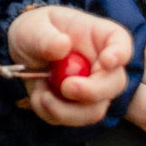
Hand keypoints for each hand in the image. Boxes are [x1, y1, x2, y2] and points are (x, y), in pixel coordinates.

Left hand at [6, 6, 135, 126]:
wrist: (24, 51)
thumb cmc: (35, 31)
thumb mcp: (34, 26)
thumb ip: (45, 36)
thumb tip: (61, 46)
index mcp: (102, 37)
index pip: (121, 43)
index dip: (119, 55)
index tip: (107, 61)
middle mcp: (104, 66)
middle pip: (115, 84)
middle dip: (93, 91)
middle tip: (67, 87)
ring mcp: (94, 89)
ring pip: (95, 110)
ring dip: (68, 110)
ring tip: (42, 95)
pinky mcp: (78, 107)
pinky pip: (71, 119)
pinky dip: (52, 113)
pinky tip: (39, 96)